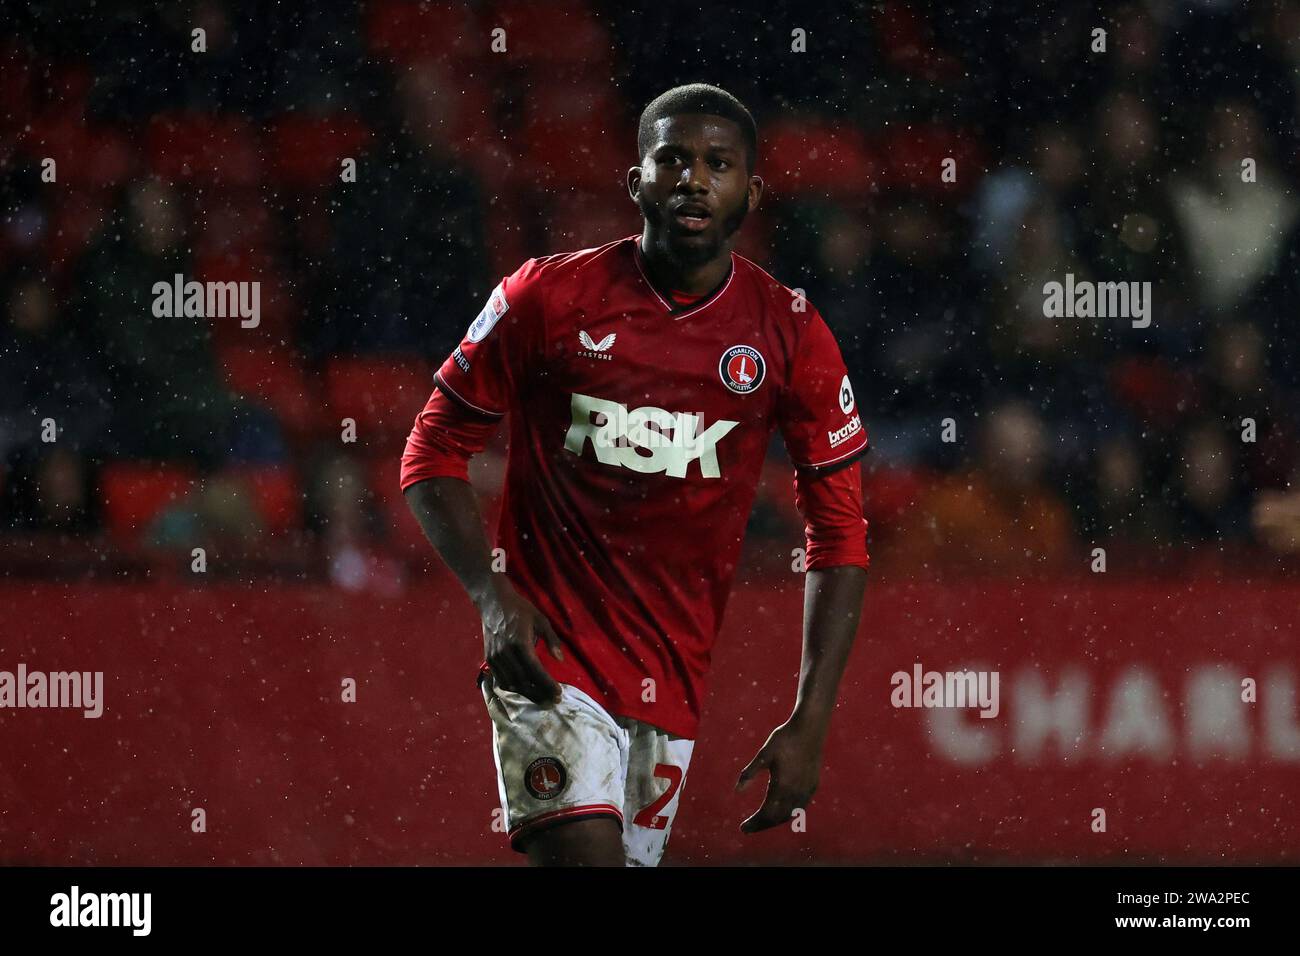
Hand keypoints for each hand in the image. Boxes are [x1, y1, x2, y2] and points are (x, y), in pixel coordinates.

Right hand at [478, 579, 564, 705]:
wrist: (493, 603)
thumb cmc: (520, 610)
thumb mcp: (541, 620)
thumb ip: (552, 640)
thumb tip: (560, 660)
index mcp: (520, 643)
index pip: (535, 670)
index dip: (547, 684)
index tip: (558, 693)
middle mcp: (506, 653)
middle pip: (523, 682)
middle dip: (539, 694)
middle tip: (553, 702)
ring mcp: (495, 658)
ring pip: (511, 684)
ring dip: (527, 694)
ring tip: (542, 699)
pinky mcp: (489, 659)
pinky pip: (501, 680)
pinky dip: (513, 689)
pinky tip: (525, 691)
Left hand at [735, 716, 824, 833]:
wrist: (809, 728)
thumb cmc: (784, 739)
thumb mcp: (763, 754)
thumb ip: (749, 773)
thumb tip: (736, 791)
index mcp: (782, 786)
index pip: (766, 814)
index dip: (754, 823)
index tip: (743, 828)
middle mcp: (796, 792)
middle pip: (777, 818)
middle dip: (762, 826)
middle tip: (749, 828)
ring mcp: (806, 790)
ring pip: (790, 815)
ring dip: (775, 821)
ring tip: (762, 822)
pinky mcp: (813, 785)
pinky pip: (800, 807)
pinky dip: (789, 814)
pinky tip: (782, 811)